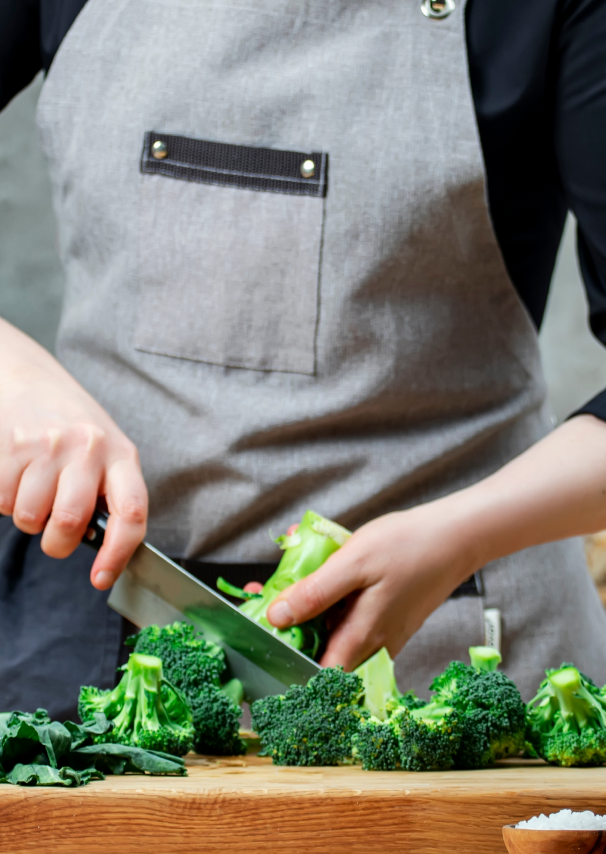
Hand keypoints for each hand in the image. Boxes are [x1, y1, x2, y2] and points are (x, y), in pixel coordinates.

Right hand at [0, 319, 146, 589]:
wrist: (25, 375)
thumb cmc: (70, 422)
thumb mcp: (104, 449)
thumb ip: (107, 490)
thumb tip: (102, 545)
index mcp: (121, 454)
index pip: (131, 513)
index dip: (118, 554)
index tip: (102, 578)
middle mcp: (89, 447)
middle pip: (69, 522)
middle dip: (55, 542)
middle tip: (52, 531)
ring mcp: (49, 445)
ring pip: (30, 517)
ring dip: (26, 516)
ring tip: (32, 486)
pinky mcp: (12, 445)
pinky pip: (0, 500)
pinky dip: (2, 497)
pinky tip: (13, 472)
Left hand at [266, 501, 478, 669]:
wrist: (457, 536)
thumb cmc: (410, 546)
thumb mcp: (355, 562)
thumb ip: (315, 593)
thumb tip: (277, 618)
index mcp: (362, 638)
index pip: (314, 675)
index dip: (283, 659)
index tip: (257, 632)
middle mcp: (373, 644)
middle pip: (319, 650)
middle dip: (288, 623)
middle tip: (266, 592)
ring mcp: (383, 631)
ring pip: (333, 630)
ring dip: (308, 606)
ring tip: (292, 571)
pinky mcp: (389, 617)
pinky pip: (350, 616)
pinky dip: (330, 597)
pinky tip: (325, 568)